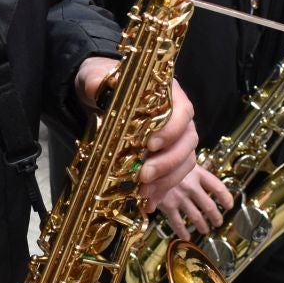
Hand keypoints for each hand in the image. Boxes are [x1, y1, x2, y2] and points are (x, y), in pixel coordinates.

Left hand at [74, 58, 198, 210]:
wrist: (100, 97)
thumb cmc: (104, 84)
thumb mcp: (96, 77)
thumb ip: (97, 81)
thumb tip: (97, 87)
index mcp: (170, 93)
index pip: (183, 112)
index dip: (171, 131)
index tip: (150, 145)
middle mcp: (180, 117)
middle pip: (188, 142)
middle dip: (168, 163)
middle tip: (144, 176)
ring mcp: (177, 139)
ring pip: (185, 162)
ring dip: (166, 181)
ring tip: (144, 193)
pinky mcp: (168, 157)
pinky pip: (174, 176)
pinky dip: (162, 192)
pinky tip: (148, 204)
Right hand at [153, 164, 231, 240]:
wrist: (147, 164)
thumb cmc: (163, 158)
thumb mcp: (181, 159)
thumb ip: (191, 169)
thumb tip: (203, 175)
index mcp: (197, 173)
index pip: (217, 187)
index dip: (225, 197)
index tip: (230, 205)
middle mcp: (191, 186)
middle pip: (208, 206)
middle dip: (215, 217)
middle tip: (218, 223)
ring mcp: (179, 196)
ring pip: (195, 216)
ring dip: (202, 225)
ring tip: (205, 230)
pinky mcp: (167, 205)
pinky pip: (177, 222)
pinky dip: (182, 231)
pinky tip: (187, 237)